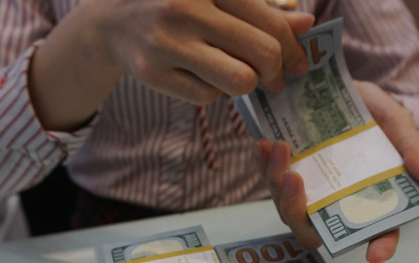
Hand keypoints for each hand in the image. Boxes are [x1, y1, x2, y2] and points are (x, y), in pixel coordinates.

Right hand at [92, 0, 313, 103]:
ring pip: (240, 80)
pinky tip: (201, 76)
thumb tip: (305, 24)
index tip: (299, 63)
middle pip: (263, 53)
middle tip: (276, 79)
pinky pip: (208, 97)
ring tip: (240, 77)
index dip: (294, 47)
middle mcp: (187, 7)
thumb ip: (262, 9)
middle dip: (277, 72)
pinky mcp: (153, 72)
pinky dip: (213, 92)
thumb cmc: (179, 7)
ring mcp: (167, 41)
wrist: (114, 21)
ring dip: (247, 84)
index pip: (270, 22)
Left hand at [257, 80, 418, 262]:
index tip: (375, 255)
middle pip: (314, 228)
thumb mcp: (397, 123)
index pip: (378, 232)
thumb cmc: (376, 114)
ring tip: (279, 147)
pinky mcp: (286, 172)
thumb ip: (412, 149)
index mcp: (367, 198)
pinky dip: (263, 164)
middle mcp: (335, 202)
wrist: (346, 90)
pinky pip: (270, 179)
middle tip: (295, 178)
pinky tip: (263, 142)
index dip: (379, 246)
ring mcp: (308, 190)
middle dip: (298, 210)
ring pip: (286, 206)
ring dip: (276, 182)